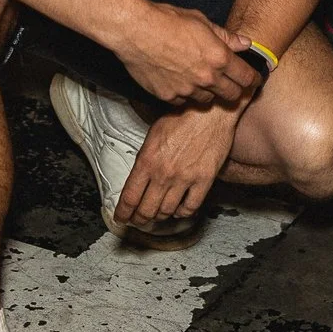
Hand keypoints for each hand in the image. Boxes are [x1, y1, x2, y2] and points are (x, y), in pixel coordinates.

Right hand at [110, 0, 258, 106]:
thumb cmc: (168, 21)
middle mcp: (206, 77)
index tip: (254, 80)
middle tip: (233, 85)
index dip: (253, 79)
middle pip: (231, 94)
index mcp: (219, 57)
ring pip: (207, 100)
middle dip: (235, 90)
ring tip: (203, 82)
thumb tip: (245, 43)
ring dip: (209, 93)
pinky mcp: (168, 96)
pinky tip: (181, 83)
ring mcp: (187, 89)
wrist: (136, 31)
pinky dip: (185, 94)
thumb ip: (226, 37)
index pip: (246, 77)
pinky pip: (183, 101)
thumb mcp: (202, 21)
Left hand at [117, 103, 243, 228]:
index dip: (123, 213)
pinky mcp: (204, 180)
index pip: (129, 198)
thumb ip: (144, 160)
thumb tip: (138, 180)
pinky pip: (190, 207)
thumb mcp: (153, 135)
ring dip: (160, 216)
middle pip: (146, 210)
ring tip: (158, 214)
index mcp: (147, 161)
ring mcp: (184, 178)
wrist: (210, 111)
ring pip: (167, 211)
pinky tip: (179, 209)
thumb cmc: (182, 117)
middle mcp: (164, 173)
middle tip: (138, 220)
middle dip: (139, 219)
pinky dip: (182, 212)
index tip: (121, 218)